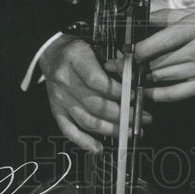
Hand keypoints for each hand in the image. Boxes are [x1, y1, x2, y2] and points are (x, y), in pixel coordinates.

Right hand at [39, 34, 150, 153]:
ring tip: (130, 130)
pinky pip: (69, 130)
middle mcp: (65, 80)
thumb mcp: (96, 45)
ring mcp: (59, 98)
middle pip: (95, 104)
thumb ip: (115, 60)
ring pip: (87, 120)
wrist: (52, 53)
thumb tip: (133, 77)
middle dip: (122, 114)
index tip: (134, 95)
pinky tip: (99, 148)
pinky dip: (84, 141)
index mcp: (76, 58)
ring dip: (111, 129)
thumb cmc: (80, 50)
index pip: (96, 80)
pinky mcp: (57, 111)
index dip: (117, 91)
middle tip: (142, 116)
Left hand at [121, 9, 194, 102]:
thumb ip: (177, 16)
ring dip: (146, 76)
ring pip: (163, 76)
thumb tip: (150, 16)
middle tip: (124, 64)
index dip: (139, 47)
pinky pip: (176, 93)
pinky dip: (159, 94)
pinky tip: (149, 91)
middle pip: (159, 59)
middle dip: (138, 64)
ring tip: (135, 74)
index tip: (127, 49)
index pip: (161, 37)